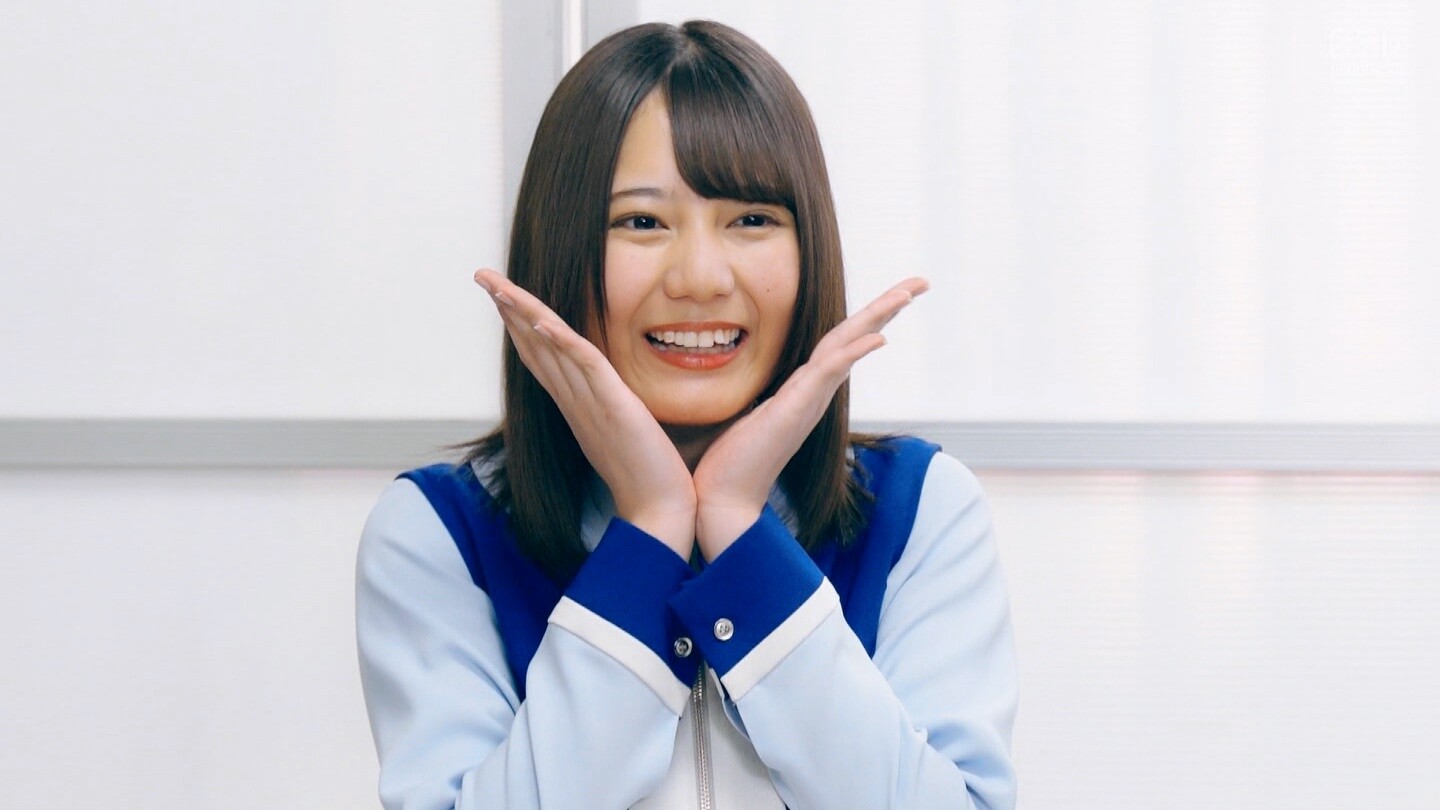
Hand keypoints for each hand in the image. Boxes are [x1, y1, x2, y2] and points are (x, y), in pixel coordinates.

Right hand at [474, 269, 696, 557]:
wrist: (659, 513)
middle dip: (508, 308)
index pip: (541, 356)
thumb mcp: (624, 431)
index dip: (520, 324)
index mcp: (577, 405)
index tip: (502, 296)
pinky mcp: (610, 406)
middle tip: (483, 277)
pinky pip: (581, 365)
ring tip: (498, 286)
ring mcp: (588, 403)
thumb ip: (613, 407)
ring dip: (522, 313)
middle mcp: (574, 401)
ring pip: (548, 348)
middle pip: (533, 345)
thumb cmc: (650, 477)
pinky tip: (541, 319)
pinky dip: (560, 340)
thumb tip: (614, 393)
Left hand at [691, 277, 929, 559]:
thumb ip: (762, 399)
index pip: (840, 342)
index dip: (866, 317)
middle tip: (921, 282)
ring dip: (879, 317)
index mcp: (804, 390)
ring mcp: (808, 401)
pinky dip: (854, 353)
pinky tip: (878, 337)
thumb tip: (756, 390)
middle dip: (887, 307)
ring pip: (849, 347)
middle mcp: (813, 393)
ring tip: (907, 294)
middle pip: (855, 337)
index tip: (893, 295)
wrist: (723, 501)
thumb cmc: (730, 463)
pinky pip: (829, 372)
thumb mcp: (748, 416)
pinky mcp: (795, 409)